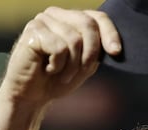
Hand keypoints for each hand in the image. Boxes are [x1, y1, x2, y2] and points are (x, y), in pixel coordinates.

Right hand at [0, 7, 121, 105]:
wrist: (31, 97)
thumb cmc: (56, 80)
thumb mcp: (84, 65)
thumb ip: (97, 50)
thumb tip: (114, 46)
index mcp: (71, 19)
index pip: (97, 17)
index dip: (110, 33)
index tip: (116, 52)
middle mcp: (57, 15)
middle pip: (88, 24)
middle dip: (90, 53)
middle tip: (82, 71)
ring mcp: (43, 20)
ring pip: (74, 39)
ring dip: (71, 65)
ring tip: (60, 73)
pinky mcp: (33, 31)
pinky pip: (59, 47)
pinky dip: (57, 65)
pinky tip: (47, 69)